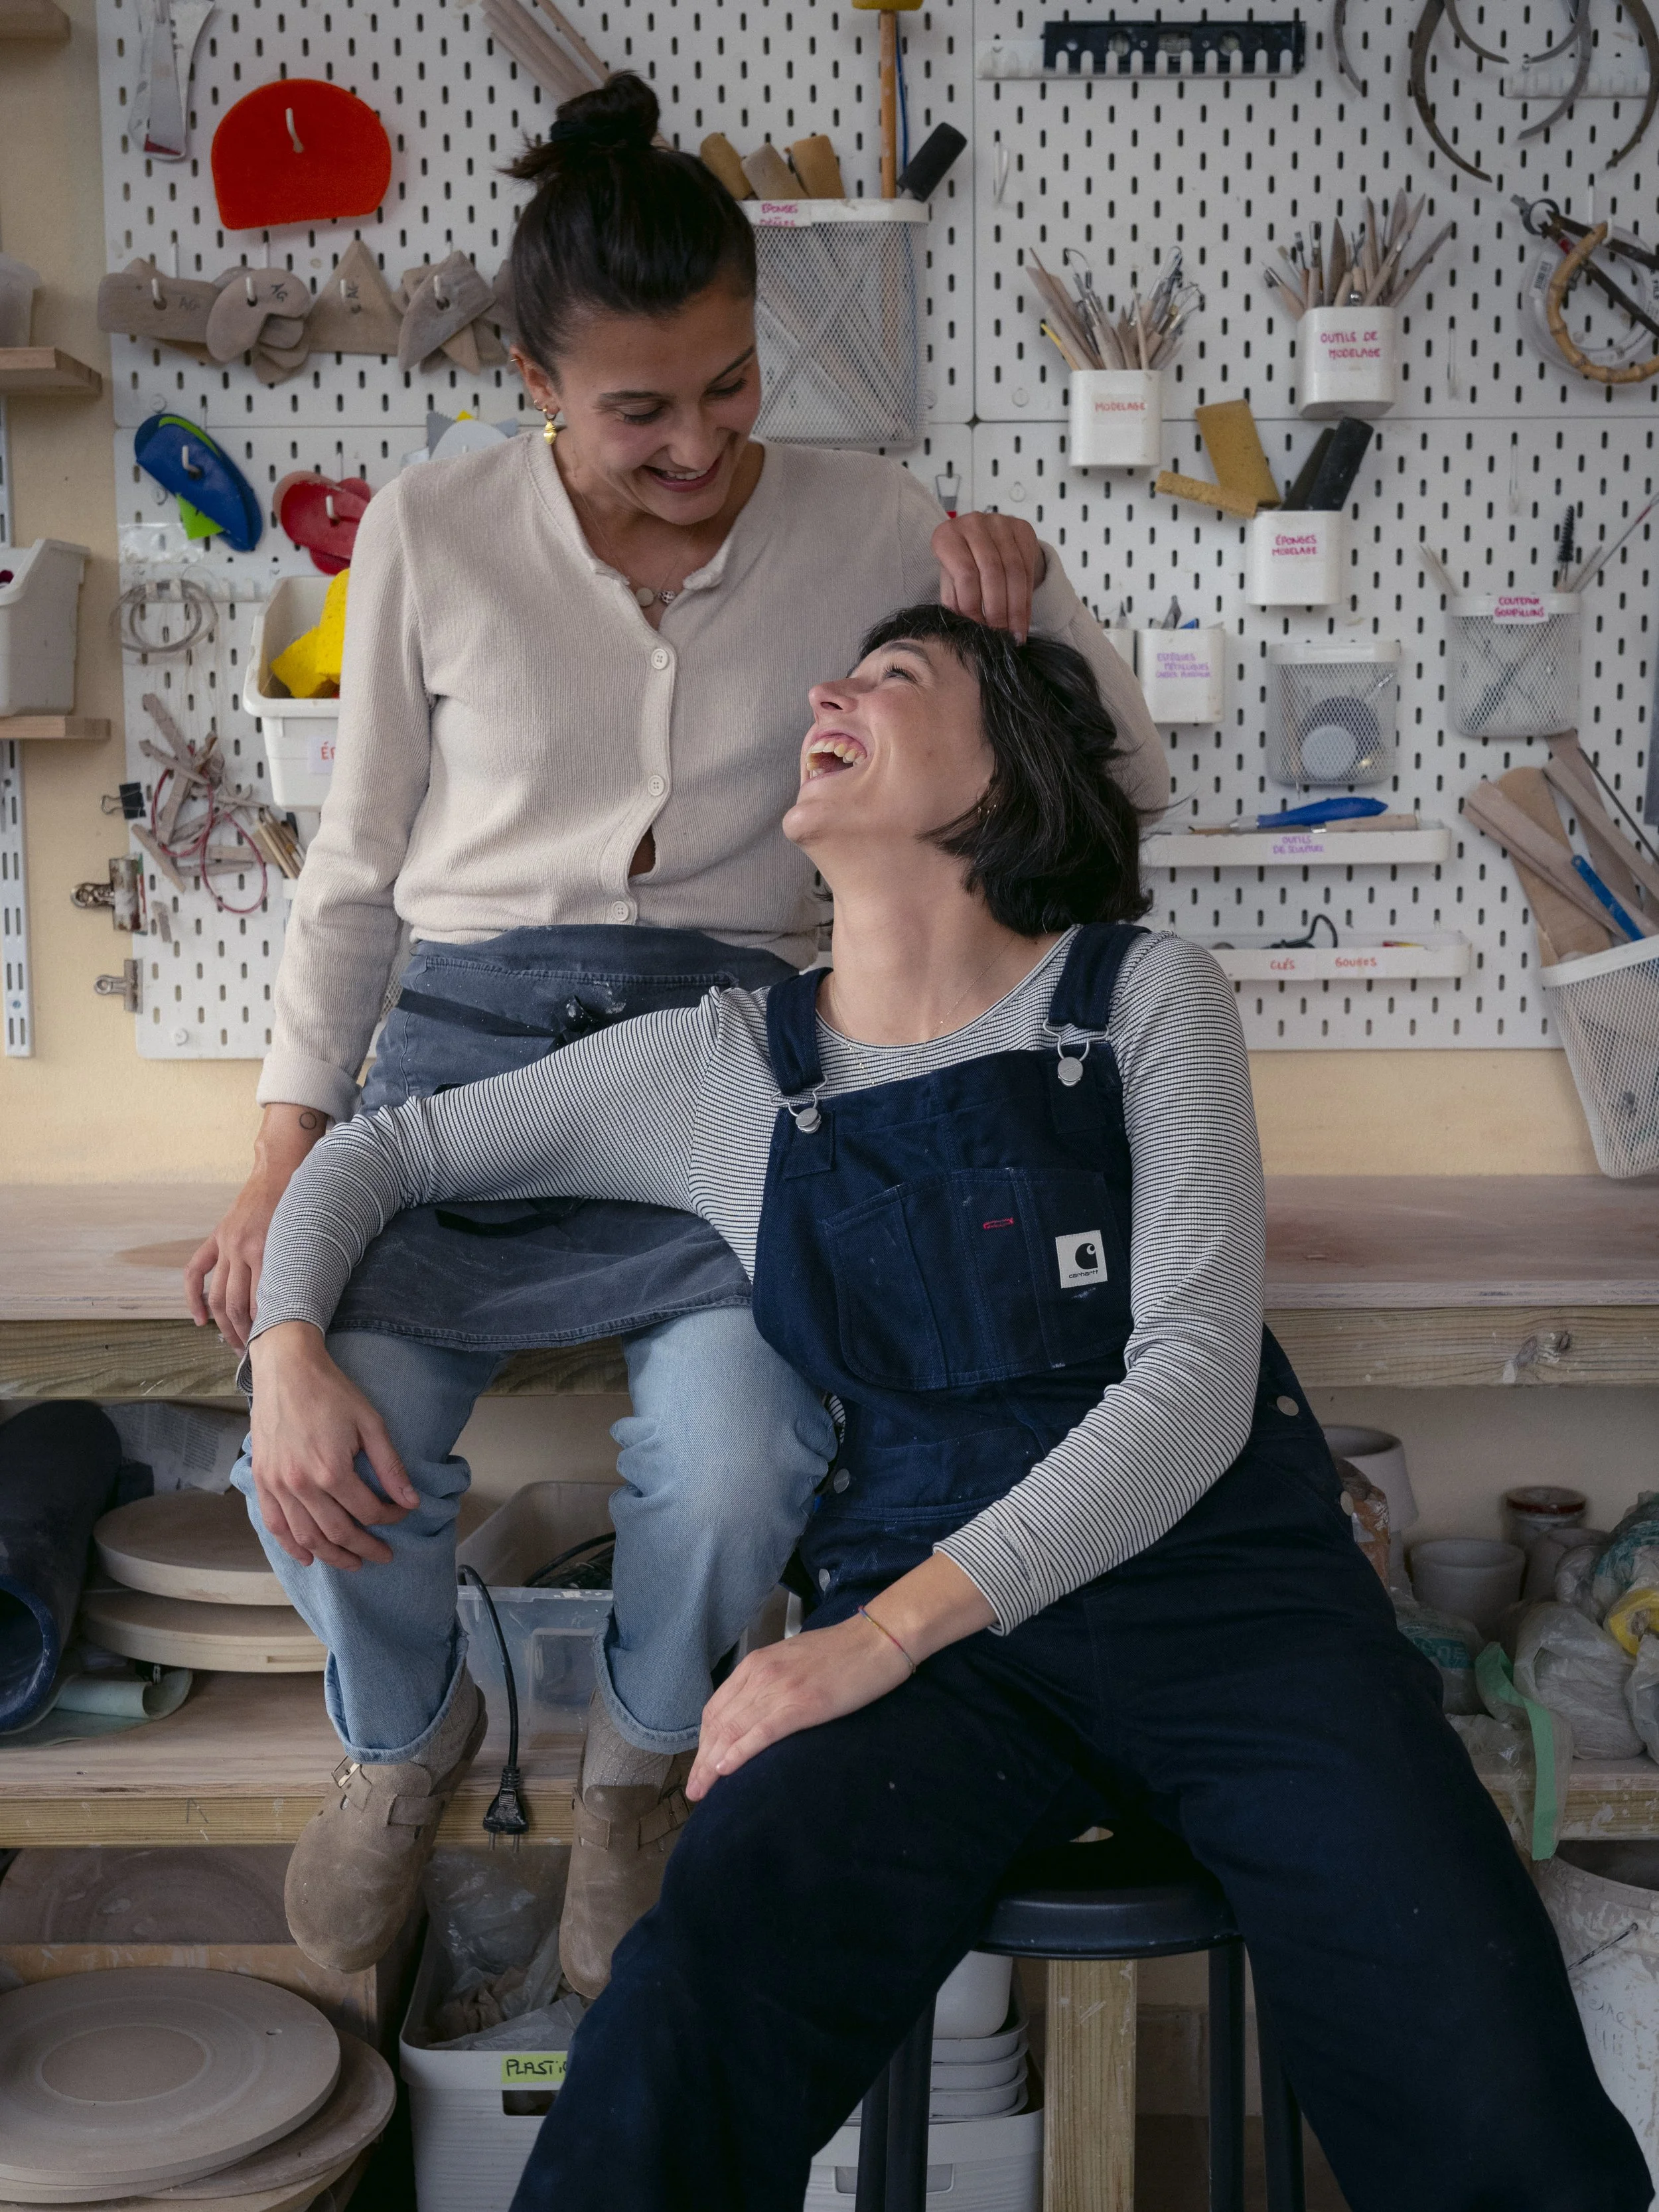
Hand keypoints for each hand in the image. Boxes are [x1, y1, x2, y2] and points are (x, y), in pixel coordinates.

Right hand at [186, 1104, 331, 1349]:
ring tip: (233, 1344)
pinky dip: (193, 1297)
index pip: (261, 1303)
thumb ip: (297, 1269)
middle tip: (253, 1354)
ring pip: (217, 1295)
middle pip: (236, 1305)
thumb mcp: (306, 1239)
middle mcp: (244, 1249)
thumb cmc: (302, 1206)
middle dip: (244, 1334)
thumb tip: (298, 1305)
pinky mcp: (217, 1237)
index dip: (265, 1329)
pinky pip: (196, 1271)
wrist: (280, 1170)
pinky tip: (199, 1319)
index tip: (274, 1347)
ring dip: (223, 1324)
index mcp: (269, 1251)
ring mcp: (227, 1244)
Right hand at [247, 1321, 419, 1569]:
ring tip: (351, 1563)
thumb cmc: (332, 1392)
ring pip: (306, 1536)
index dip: (389, 1519)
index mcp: (331, 1470)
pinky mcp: (261, 1480)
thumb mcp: (371, 1423)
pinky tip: (307, 1557)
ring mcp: (276, 1485)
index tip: (400, 1515)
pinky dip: (291, 1545)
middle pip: (337, 1532)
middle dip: (364, 1548)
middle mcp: (301, 1484)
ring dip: (331, 1555)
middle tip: (382, 1556)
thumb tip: (410, 1502)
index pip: (367, 1511)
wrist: (287, 1369)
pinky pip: (274, 1524)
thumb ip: (390, 1466)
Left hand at [686, 1611, 910, 1802]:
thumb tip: (754, 1711)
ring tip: (701, 1791)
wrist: (876, 1640)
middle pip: (719, 1723)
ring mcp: (779, 1690)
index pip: (717, 1707)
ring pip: (733, 1731)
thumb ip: (769, 1681)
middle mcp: (760, 1675)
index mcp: (756, 1664)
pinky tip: (726, 1770)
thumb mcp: (792, 1660)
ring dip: (712, 1765)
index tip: (700, 1766)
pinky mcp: (800, 1705)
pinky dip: (739, 1753)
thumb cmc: (841, 1651)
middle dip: (702, 1760)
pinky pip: (761, 1733)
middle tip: (694, 1790)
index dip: (703, 1741)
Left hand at [933, 511, 1048, 642]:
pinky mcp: (1022, 527)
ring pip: (1014, 571)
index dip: (974, 605)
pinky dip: (1027, 599)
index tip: (979, 629)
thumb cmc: (960, 565)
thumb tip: (967, 629)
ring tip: (1015, 634)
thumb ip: (956, 602)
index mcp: (947, 536)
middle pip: (992, 572)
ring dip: (1016, 608)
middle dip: (998, 610)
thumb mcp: (950, 582)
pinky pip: (1029, 567)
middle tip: (1000, 635)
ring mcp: (1000, 522)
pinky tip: (1024, 619)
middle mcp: (973, 523)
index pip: (965, 573)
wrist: (983, 540)